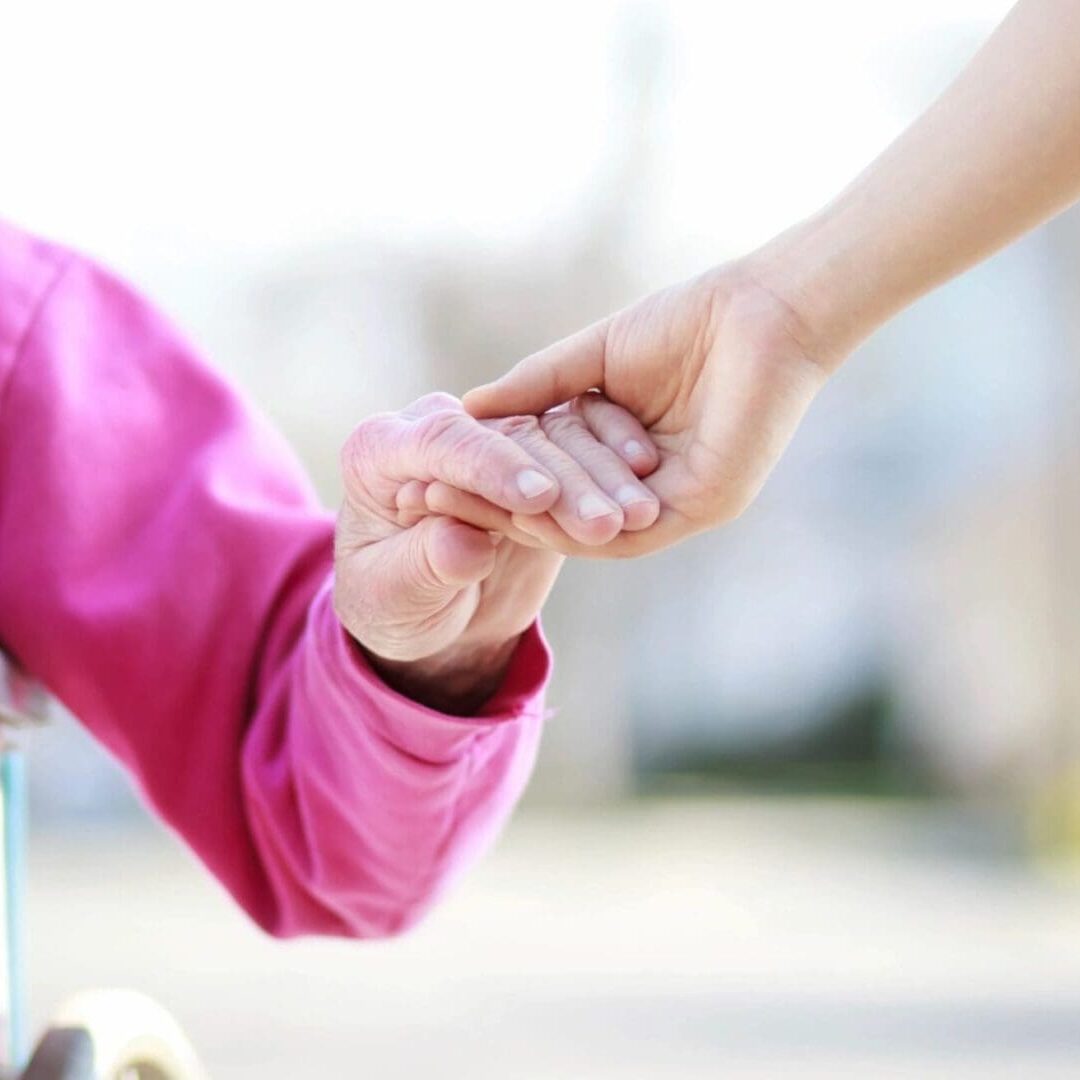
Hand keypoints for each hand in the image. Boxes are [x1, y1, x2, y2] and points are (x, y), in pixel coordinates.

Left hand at [333, 393, 658, 712]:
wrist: (422, 613)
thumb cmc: (392, 604)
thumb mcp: (393, 596)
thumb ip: (424, 565)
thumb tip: (463, 545)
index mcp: (383, 449)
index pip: (444, 441)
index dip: (493, 468)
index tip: (538, 497)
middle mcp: (440, 430)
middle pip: (511, 438)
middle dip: (564, 479)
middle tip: (607, 522)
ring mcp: (494, 441)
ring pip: (556, 442)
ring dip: (602, 479)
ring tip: (642, 518)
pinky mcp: (537, 460)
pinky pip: (582, 455)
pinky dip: (615, 474)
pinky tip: (647, 500)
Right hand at [462, 262, 830, 556]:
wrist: (760, 309)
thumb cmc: (686, 323)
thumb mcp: (591, 357)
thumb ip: (536, 387)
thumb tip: (469, 410)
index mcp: (624, 459)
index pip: (550, 483)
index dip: (493, 482)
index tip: (433, 478)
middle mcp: (646, 490)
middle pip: (563, 511)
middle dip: (499, 508)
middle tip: (435, 504)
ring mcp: (676, 504)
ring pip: (590, 527)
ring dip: (530, 519)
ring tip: (470, 507)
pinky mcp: (702, 504)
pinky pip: (630, 530)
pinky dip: (575, 522)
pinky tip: (528, 508)